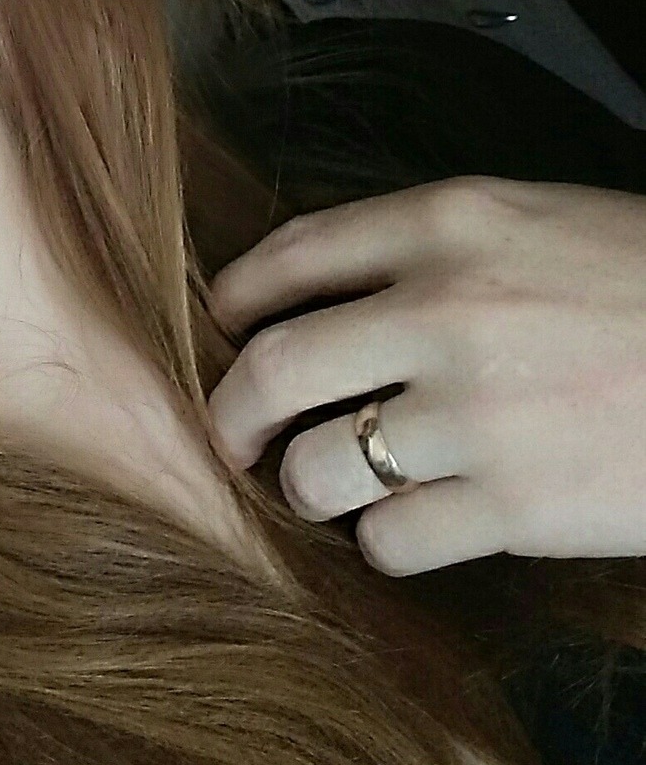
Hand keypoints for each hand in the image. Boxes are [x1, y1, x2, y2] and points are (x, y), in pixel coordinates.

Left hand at [203, 176, 645, 575]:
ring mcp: (475, 414)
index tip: (223, 326)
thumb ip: (437, 249)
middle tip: (236, 435)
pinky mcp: (514, 508)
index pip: (290, 256)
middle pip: (270, 368)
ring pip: (316, 467)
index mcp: (451, 222)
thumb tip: (333, 295)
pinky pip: (390, 540)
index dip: (235, 299)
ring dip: (306, 486)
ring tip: (325, 488)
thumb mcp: (542, 223)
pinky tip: (409, 527)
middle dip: (234, 413)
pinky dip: (384, 543)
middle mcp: (444, 310)